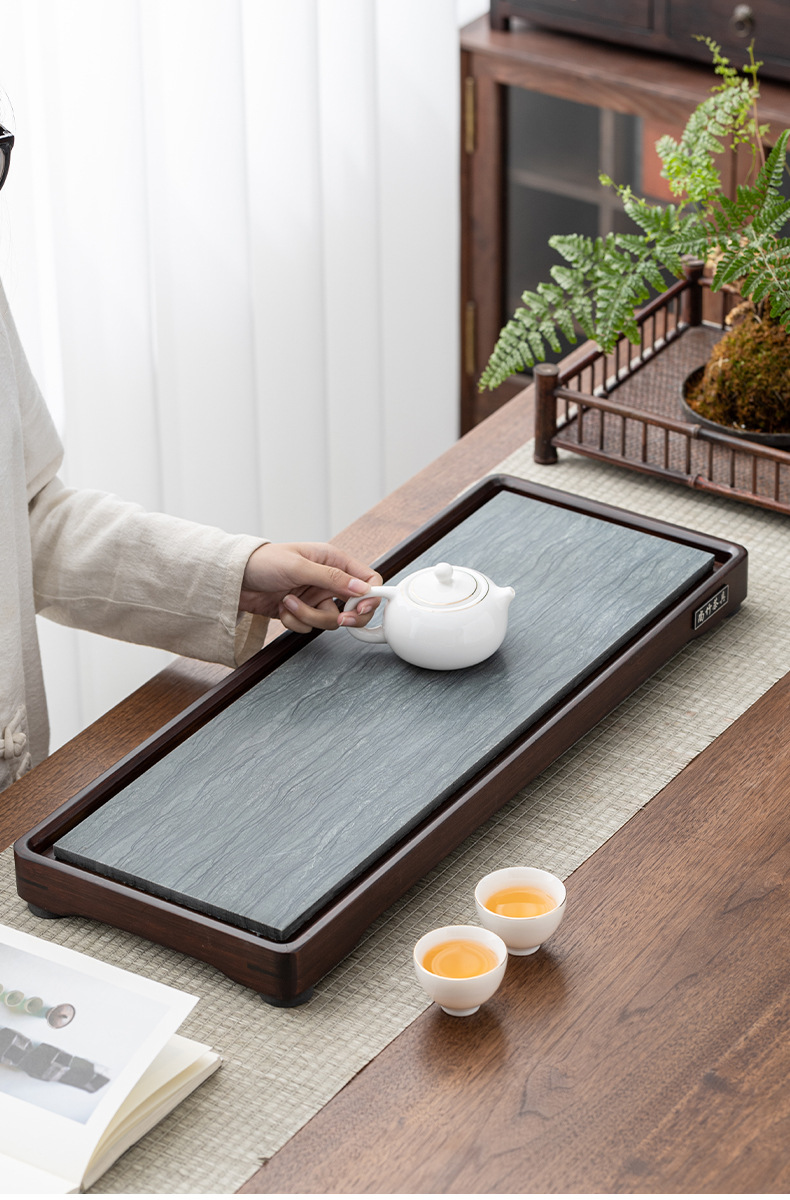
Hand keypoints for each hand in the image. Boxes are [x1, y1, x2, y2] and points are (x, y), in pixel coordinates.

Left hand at [240, 542, 382, 632]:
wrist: (234, 579)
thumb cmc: (264, 562)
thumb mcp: (299, 566)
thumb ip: (332, 578)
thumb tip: (361, 588)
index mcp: (334, 561)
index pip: (367, 579)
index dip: (369, 596)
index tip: (358, 609)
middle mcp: (328, 580)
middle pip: (355, 606)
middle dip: (344, 616)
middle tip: (337, 619)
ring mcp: (315, 597)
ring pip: (329, 620)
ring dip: (308, 616)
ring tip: (288, 602)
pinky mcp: (302, 612)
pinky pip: (309, 626)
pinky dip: (295, 621)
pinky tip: (282, 607)